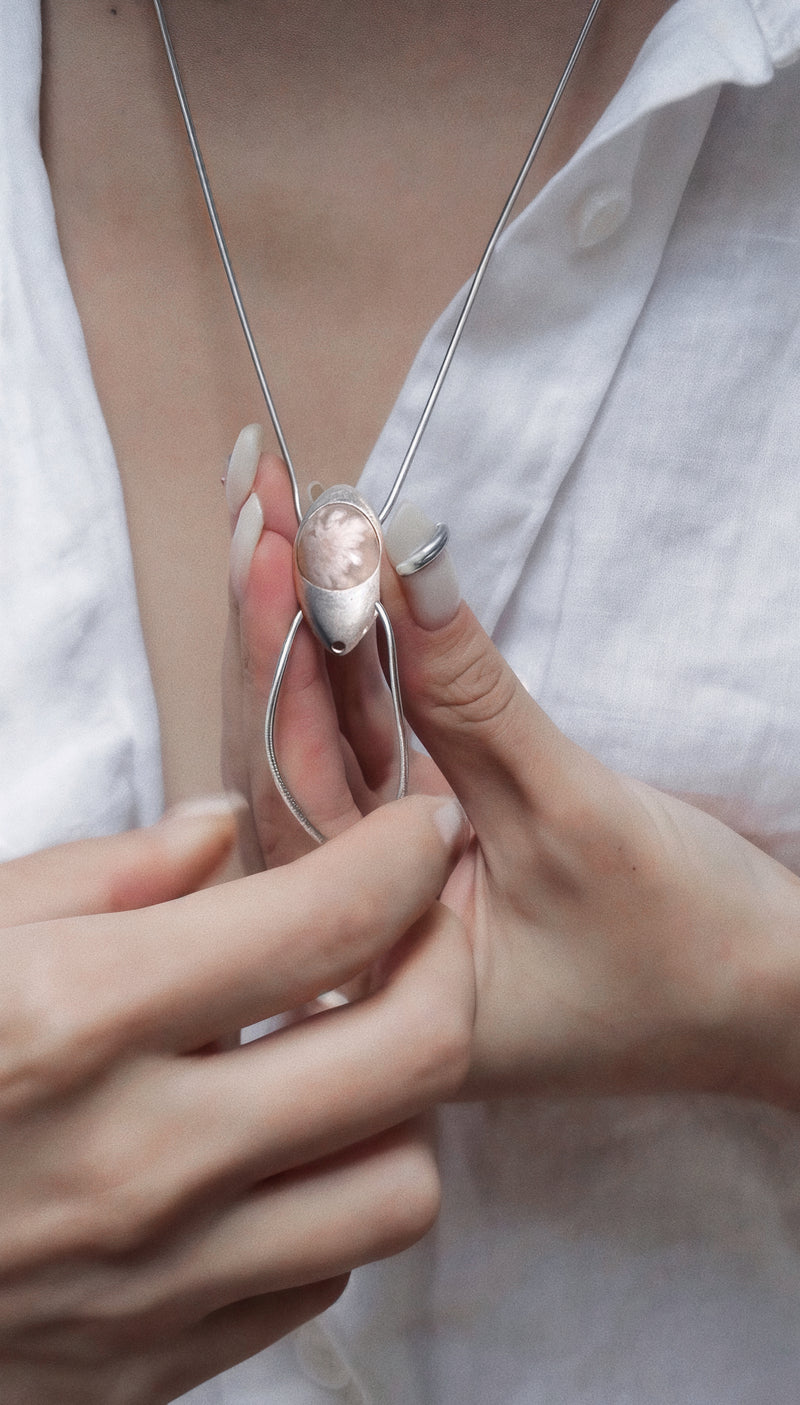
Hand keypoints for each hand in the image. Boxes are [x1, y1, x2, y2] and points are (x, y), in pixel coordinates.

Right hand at [0, 795, 469, 1402]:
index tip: (423, 830)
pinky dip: (324, 1204)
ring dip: (398, 1103)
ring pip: (397, 1187)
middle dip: (447, 959)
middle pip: (410, 1054)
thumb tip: (223, 832)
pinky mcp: (143, 1373)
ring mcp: (152, 1284)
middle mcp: (139, 1160)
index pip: (326, 920)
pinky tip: (271, 1152)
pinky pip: (313, 1278)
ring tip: (348, 1047)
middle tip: (425, 920)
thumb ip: (102, 874)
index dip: (404, 854)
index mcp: (78, 1019)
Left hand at [224, 444, 799, 1106]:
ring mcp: (388, 881)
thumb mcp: (569, 813)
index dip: (279, 656)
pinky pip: (374, 739)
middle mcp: (356, 932)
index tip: (275, 540)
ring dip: (306, 621)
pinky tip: (335, 576)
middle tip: (260, 491)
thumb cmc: (686, 948)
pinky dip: (360, 658)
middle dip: (273, 616)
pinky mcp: (427, 839)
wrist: (770, 997)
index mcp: (369, 975)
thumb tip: (397, 556)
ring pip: (324, 736)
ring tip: (279, 504)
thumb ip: (469, 692)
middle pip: (287, 755)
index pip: (295, 792)